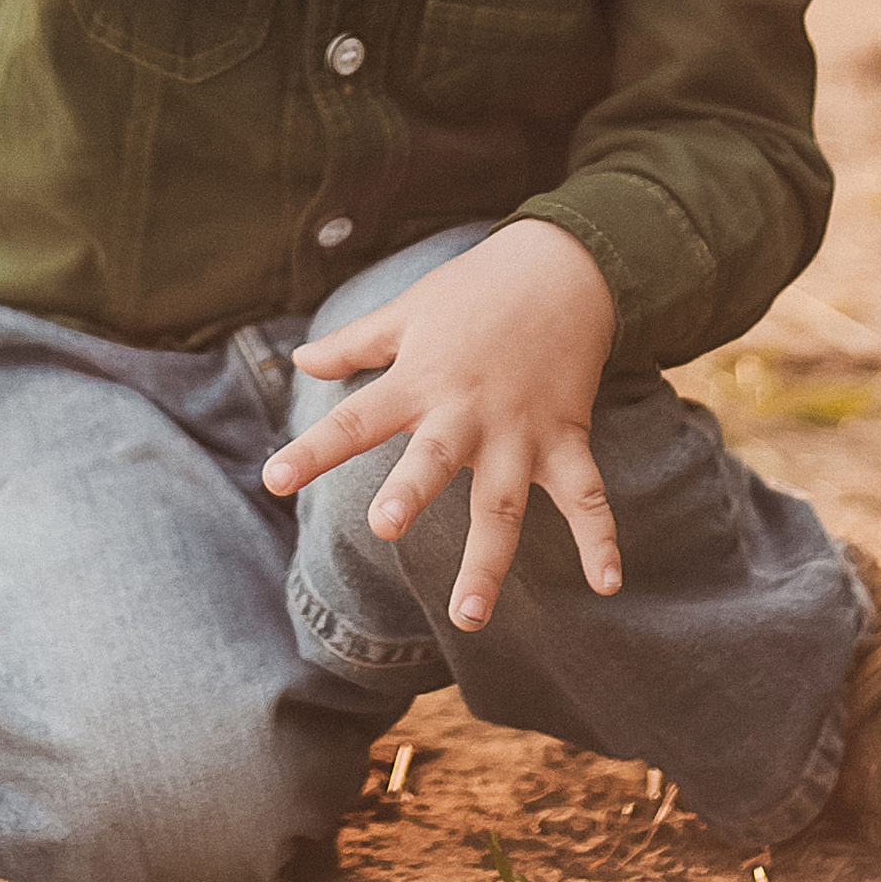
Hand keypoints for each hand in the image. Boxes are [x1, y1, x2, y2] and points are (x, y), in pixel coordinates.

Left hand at [261, 221, 620, 629]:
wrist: (564, 266)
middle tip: (384, 527)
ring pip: (503, 502)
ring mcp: (520, 430)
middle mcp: (468, 411)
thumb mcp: (409, 310)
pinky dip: (599, 538)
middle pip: (434, 460)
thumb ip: (355, 344)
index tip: (273, 481)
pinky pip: (586, 495)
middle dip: (411, 493)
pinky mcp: (567, 438)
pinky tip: (606, 583)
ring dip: (487, 559)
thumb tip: (300, 361)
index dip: (313, 450)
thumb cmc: (476, 288)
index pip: (356, 419)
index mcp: (420, 380)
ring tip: (468, 615)